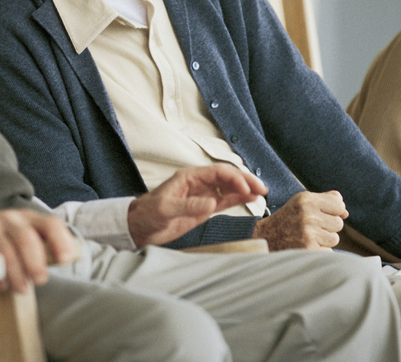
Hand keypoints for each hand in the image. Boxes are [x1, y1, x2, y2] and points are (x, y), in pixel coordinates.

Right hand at [0, 209, 78, 292]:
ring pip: (7, 252)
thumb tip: (68, 259)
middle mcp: (9, 218)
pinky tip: (0, 285)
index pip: (50, 223)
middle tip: (40, 280)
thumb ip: (40, 244)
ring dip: (17, 274)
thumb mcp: (19, 234)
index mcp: (27, 217)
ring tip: (21, 288)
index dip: (61, 241)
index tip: (66, 261)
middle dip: (36, 263)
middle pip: (27, 239)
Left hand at [127, 165, 267, 246]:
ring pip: (229, 188)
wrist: (139, 227)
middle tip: (262, 189)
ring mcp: (202, 195)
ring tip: (261, 193)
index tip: (246, 189)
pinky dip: (238, 200)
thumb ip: (188, 206)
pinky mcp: (204, 208)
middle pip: (227, 177)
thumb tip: (213, 204)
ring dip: (245, 189)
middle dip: (245, 181)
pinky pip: (225, 201)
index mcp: (189, 176)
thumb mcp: (165, 209)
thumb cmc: (147, 214)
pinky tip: (250, 200)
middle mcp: (198, 183)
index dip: (234, 178)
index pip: (218, 172)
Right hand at [251, 190, 347, 250]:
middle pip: (338, 223)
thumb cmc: (287, 220)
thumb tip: (345, 212)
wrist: (264, 238)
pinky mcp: (309, 249)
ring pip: (334, 239)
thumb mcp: (301, 203)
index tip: (322, 215)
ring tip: (307, 238)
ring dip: (324, 241)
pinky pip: (328, 251)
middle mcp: (308, 214)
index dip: (333, 212)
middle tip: (310, 228)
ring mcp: (308, 232)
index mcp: (306, 199)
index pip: (338, 205)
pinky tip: (306, 247)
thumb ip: (325, 200)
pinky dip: (319, 252)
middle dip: (327, 228)